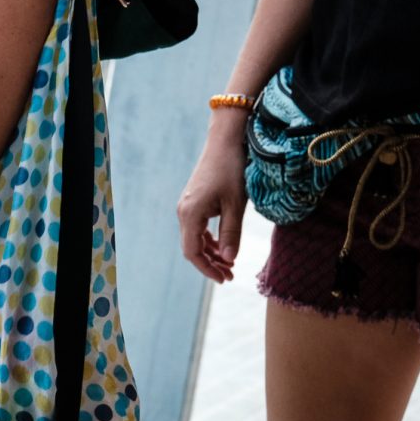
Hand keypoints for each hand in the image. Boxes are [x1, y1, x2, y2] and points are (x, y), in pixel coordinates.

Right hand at [177, 119, 248, 281]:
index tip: (224, 278)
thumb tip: (230, 260)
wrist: (225, 142)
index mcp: (190, 214)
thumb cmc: (232, 170)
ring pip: (195, 238)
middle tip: (230, 276)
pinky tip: (224, 246)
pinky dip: (210, 240)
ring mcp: (187, 206)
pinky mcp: (194, 201)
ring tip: (230, 265)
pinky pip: (198, 228)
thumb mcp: (235, 204)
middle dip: (210, 264)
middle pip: (191, 247)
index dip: (207, 268)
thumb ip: (231, 233)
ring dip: (211, 253)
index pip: (192, 252)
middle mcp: (184, 212)